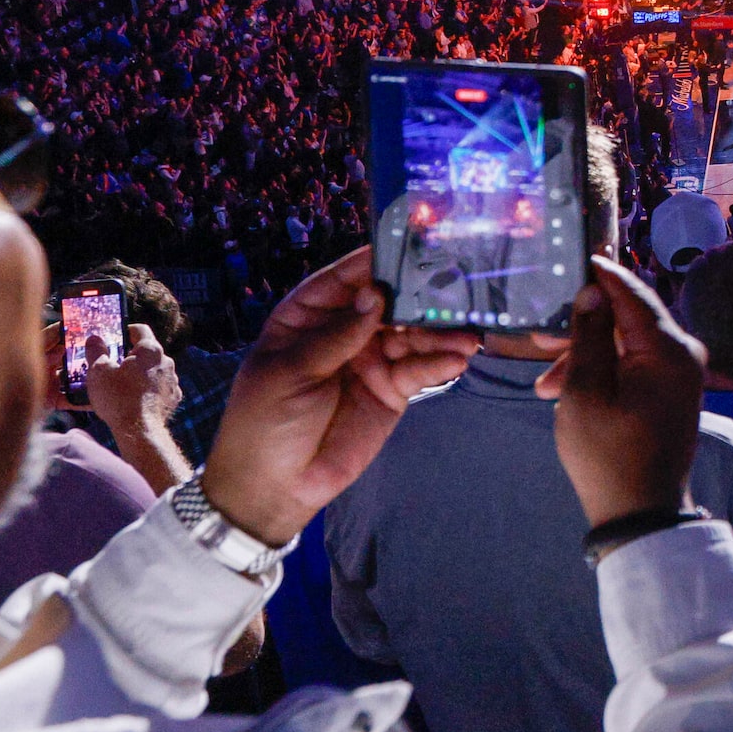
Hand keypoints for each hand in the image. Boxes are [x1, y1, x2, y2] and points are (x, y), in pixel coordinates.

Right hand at [83, 323, 180, 437]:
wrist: (139, 431)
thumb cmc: (118, 398)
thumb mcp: (98, 371)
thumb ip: (96, 351)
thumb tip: (94, 339)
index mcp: (150, 350)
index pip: (140, 329)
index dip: (125, 330)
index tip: (114, 337)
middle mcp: (166, 362)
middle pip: (146, 352)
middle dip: (129, 356)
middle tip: (112, 364)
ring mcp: (172, 381)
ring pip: (153, 371)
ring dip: (139, 374)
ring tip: (120, 385)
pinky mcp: (173, 398)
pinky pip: (158, 388)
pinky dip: (147, 390)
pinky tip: (132, 399)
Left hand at [207, 248, 481, 545]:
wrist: (276, 485)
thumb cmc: (264, 421)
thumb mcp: (289, 373)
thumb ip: (335, 336)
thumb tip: (375, 296)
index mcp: (307, 317)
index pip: (343, 280)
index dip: (372, 263)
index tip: (408, 246)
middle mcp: (344, 332)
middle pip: (387, 304)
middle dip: (418, 295)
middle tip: (455, 286)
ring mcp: (371, 360)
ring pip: (411, 335)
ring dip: (440, 332)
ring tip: (468, 332)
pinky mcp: (392, 390)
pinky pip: (420, 369)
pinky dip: (440, 363)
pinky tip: (458, 358)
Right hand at [535, 254, 707, 524]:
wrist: (641, 513)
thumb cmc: (608, 455)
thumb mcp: (585, 391)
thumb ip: (589, 336)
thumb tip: (593, 291)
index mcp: (671, 351)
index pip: (632, 293)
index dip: (600, 274)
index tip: (573, 255)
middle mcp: (685, 355)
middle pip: (629, 318)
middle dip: (583, 326)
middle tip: (539, 337)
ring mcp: (682, 374)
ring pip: (627, 344)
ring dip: (586, 356)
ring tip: (545, 383)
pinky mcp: (672, 391)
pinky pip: (635, 365)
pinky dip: (603, 372)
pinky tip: (565, 391)